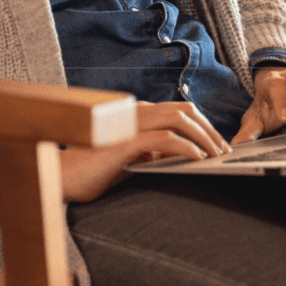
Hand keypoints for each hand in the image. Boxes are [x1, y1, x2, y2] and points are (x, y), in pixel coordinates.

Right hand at [60, 101, 231, 202]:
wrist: (61, 176)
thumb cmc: (92, 169)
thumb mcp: (130, 158)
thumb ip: (151, 152)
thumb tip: (178, 155)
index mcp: (136, 113)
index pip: (178, 109)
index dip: (202, 123)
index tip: (216, 143)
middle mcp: (135, 113)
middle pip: (185, 110)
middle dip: (209, 128)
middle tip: (224, 149)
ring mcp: (131, 125)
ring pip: (179, 119)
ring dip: (204, 136)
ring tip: (216, 155)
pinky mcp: (126, 141)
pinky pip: (165, 139)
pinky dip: (186, 147)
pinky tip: (197, 159)